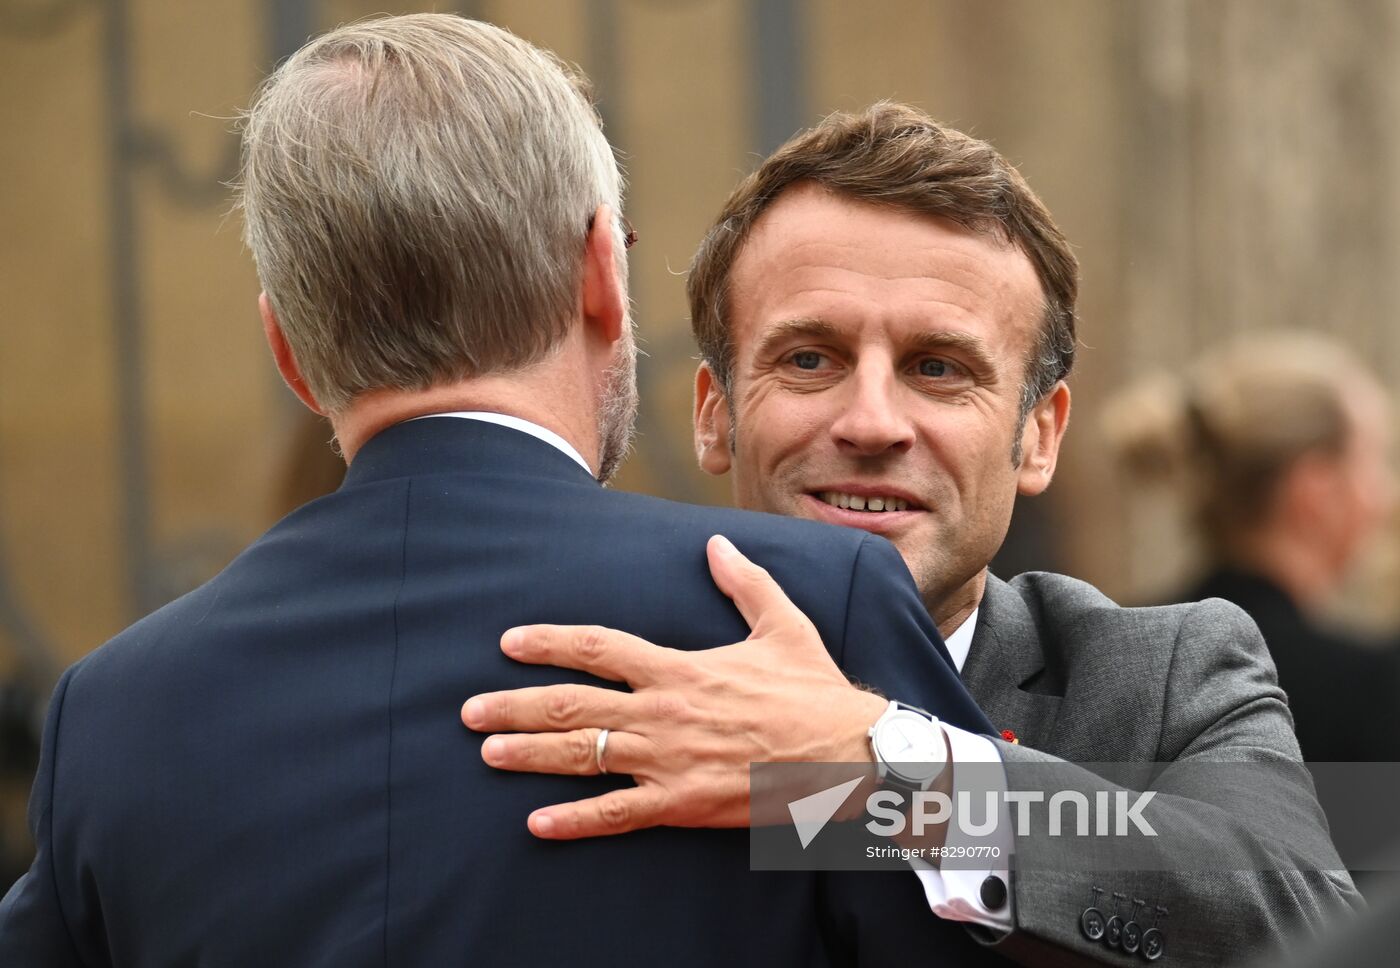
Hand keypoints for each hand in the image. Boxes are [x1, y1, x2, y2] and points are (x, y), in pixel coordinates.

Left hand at [461, 534, 888, 839]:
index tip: (510, 643)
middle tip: (469, 709)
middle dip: (517, 704)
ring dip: (530, 754)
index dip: (549, 644)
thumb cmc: (816, 690)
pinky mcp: (683, 803)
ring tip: (487, 752)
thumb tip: (717, 542)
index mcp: (680, 666)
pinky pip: (618, 813)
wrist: (851, 753)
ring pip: (585, 756)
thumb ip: (744, 582)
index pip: (599, 647)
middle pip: (575, 704)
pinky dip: (575, 821)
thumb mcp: (783, 625)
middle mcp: (665, 711)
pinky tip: (536, 824)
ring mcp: (670, 759)